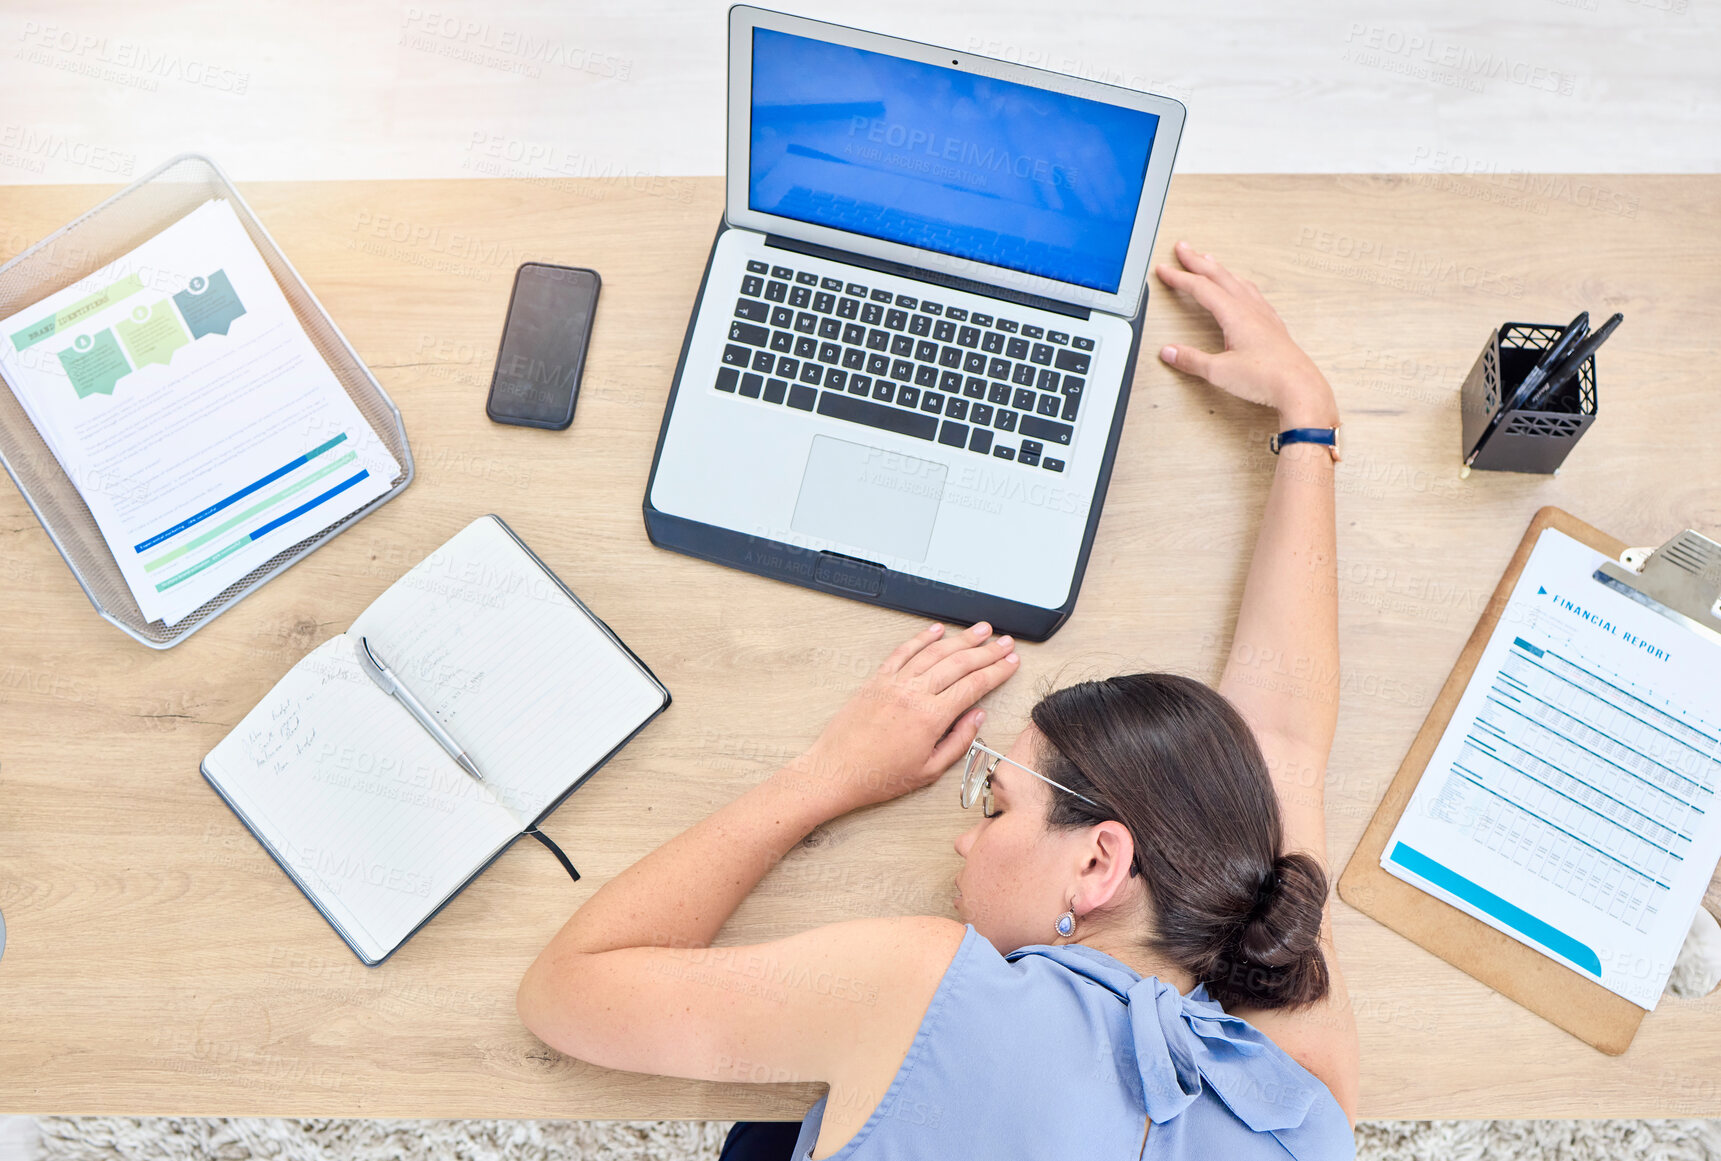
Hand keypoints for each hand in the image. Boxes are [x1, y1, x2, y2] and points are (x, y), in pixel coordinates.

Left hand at [782, 622, 1019, 815]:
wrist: (836, 771)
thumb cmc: (879, 776)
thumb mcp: (929, 771)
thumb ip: (959, 742)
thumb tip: (977, 717)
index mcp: (931, 717)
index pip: (974, 685)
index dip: (997, 672)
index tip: (1011, 663)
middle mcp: (914, 694)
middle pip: (959, 663)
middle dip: (987, 651)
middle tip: (1005, 642)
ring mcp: (894, 683)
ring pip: (935, 652)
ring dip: (961, 639)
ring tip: (981, 630)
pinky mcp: (877, 680)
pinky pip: (904, 651)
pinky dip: (922, 638)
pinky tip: (937, 630)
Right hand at [1154, 241, 1337, 426]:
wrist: (1299, 387)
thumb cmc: (1267, 377)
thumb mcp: (1219, 371)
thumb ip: (1191, 360)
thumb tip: (1170, 351)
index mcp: (1235, 314)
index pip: (1200, 288)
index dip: (1179, 277)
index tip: (1164, 270)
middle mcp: (1250, 309)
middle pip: (1219, 276)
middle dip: (1197, 261)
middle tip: (1183, 249)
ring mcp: (1263, 315)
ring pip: (1237, 281)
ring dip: (1219, 269)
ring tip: (1209, 261)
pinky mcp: (1272, 325)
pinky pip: (1252, 294)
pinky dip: (1239, 283)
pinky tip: (1242, 288)